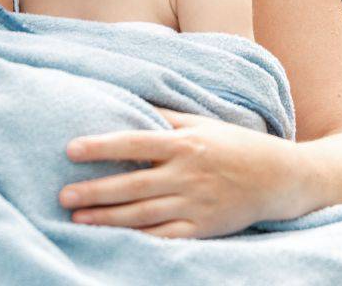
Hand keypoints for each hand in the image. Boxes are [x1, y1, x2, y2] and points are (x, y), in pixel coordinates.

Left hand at [58, 109, 299, 238]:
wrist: (278, 177)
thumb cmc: (235, 145)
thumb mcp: (202, 122)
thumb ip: (166, 115)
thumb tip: (130, 103)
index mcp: (184, 143)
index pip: (134, 142)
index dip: (101, 146)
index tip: (71, 150)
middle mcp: (187, 174)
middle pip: (132, 184)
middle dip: (95, 191)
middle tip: (63, 196)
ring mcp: (195, 204)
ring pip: (143, 213)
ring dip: (108, 218)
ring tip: (77, 219)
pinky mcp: (203, 228)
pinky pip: (165, 236)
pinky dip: (139, 239)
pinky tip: (115, 238)